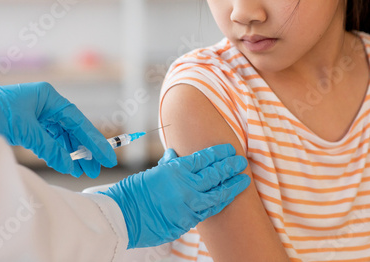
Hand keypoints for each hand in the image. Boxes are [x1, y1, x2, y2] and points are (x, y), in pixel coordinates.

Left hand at [0, 82, 115, 177]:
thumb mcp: (25, 130)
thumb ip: (50, 148)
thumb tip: (71, 165)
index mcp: (51, 98)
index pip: (79, 122)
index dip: (95, 141)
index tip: (107, 156)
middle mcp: (49, 105)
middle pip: (75, 130)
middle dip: (87, 150)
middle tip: (97, 169)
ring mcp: (41, 115)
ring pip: (64, 137)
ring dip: (74, 154)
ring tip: (85, 171)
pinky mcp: (32, 125)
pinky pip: (52, 141)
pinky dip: (60, 153)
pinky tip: (68, 165)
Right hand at [102, 144, 250, 247]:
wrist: (125, 217)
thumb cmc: (135, 192)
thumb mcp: (153, 172)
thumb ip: (169, 164)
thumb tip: (175, 155)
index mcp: (176, 170)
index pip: (203, 158)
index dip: (218, 153)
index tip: (228, 149)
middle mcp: (186, 187)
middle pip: (215, 174)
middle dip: (230, 167)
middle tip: (241, 161)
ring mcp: (189, 205)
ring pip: (218, 194)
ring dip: (232, 186)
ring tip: (244, 180)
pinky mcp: (188, 221)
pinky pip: (209, 211)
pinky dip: (220, 203)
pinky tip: (227, 198)